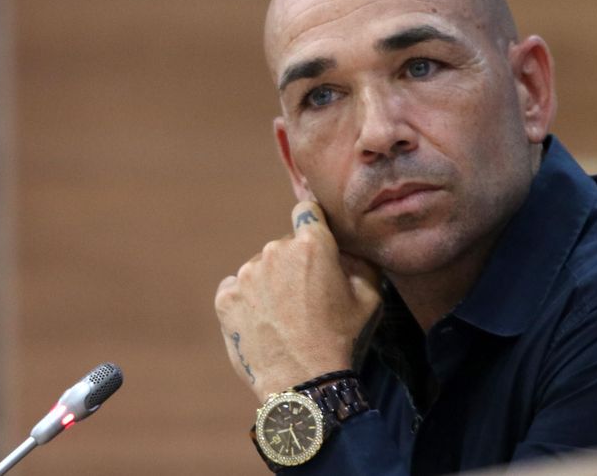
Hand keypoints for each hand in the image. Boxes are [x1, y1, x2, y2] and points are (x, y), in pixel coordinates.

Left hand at [215, 201, 381, 399]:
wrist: (303, 384)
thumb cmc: (342, 341)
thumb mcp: (370, 299)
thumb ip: (360, 263)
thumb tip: (348, 251)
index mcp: (312, 245)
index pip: (307, 212)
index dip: (312, 224)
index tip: (313, 240)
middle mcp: (275, 251)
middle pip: (284, 247)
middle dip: (294, 265)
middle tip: (305, 300)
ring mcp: (246, 274)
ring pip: (260, 269)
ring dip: (269, 285)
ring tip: (284, 319)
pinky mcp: (225, 297)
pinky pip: (236, 289)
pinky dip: (247, 302)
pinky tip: (263, 324)